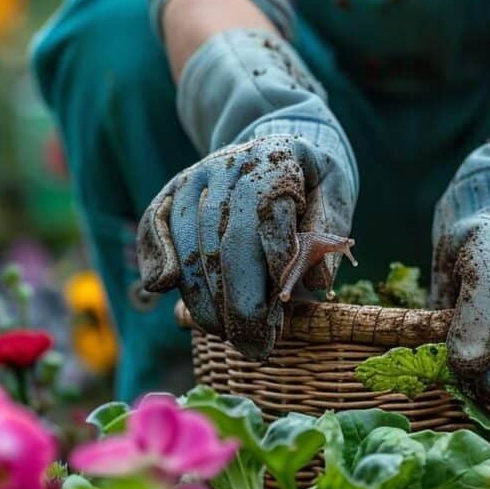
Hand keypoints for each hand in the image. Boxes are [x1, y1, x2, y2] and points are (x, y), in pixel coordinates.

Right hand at [137, 133, 353, 358]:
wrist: (276, 140)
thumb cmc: (312, 177)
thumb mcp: (336, 191)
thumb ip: (330, 230)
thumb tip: (319, 283)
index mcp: (275, 158)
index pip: (268, 220)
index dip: (272, 274)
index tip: (280, 320)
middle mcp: (228, 165)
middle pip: (224, 242)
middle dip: (238, 304)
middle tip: (254, 348)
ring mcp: (194, 177)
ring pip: (189, 245)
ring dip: (205, 300)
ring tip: (228, 336)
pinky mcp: (171, 190)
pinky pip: (153, 227)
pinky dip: (157, 263)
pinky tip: (167, 294)